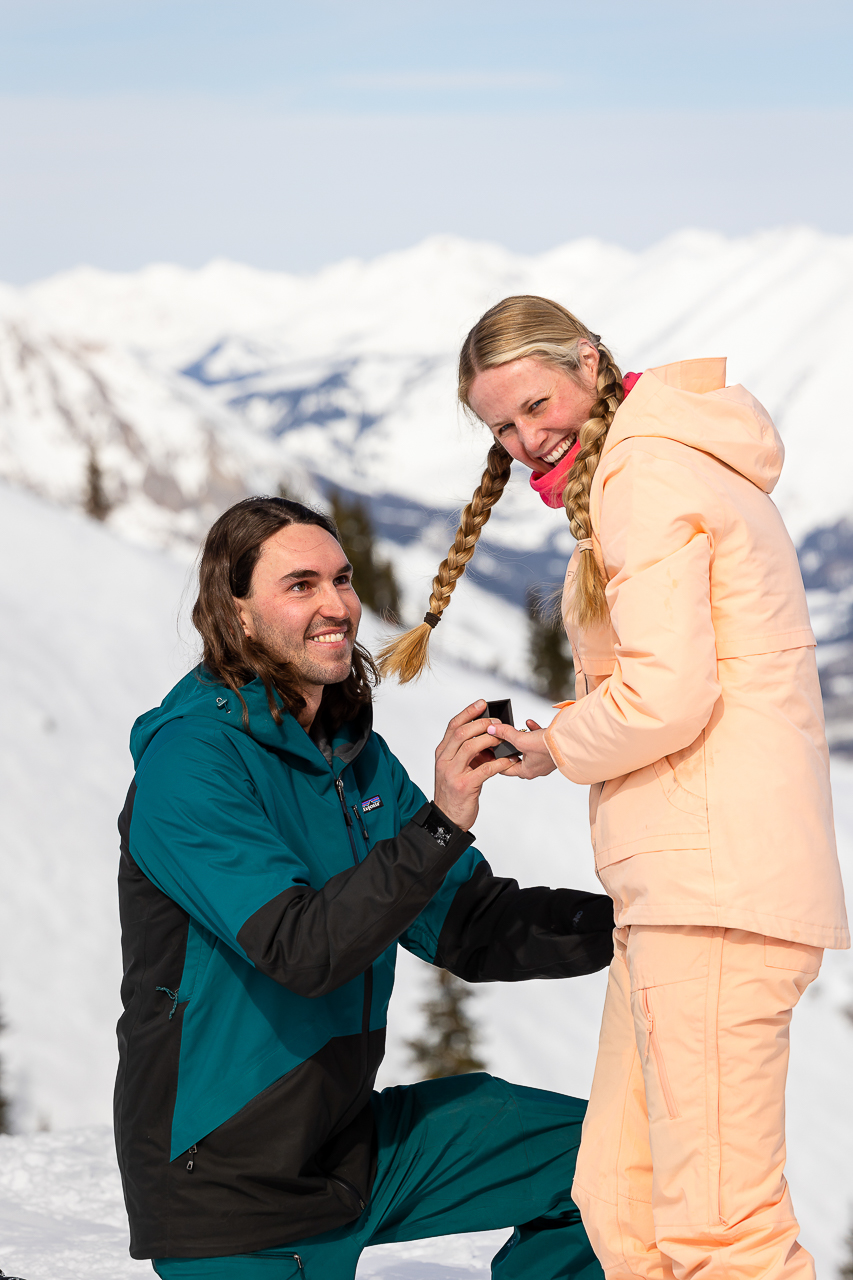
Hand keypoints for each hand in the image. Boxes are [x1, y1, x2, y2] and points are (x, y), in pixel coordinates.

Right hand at [433, 700, 515, 830]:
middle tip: (499, 723)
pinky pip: (485, 769)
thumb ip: (467, 753)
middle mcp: (444, 760)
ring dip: (491, 740)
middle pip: (462, 733)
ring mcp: (452, 773)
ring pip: (471, 747)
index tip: (482, 704)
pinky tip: (510, 761)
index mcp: (442, 753)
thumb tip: (490, 737)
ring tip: (504, 740)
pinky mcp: (464, 786)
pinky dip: (500, 763)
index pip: (453, 726)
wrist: (447, 818)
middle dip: (482, 724)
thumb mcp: (456, 769)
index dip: (468, 713)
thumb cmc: (455, 791)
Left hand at [486, 719, 557, 779]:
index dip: (495, 760)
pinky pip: (538, 742)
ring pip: (528, 749)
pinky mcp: (550, 750)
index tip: (490, 751)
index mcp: (526, 771)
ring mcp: (544, 760)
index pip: (505, 769)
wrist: (568, 740)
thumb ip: (505, 734)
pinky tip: (529, 723)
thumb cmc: (548, 747)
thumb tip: (492, 729)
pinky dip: (532, 733)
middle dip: (509, 748)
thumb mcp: (521, 739)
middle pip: (516, 759)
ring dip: (522, 739)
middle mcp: (536, 768)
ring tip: (517, 730)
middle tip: (501, 741)